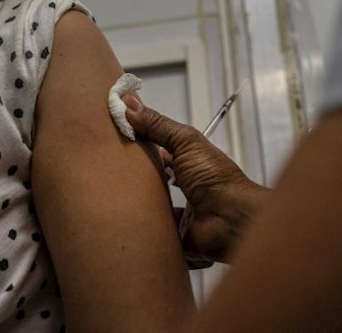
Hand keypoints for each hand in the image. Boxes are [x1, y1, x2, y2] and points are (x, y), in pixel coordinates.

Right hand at [124, 95, 269, 262]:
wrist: (231, 220)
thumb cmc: (214, 177)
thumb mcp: (185, 142)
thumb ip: (158, 125)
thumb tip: (130, 105)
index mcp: (190, 161)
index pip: (161, 150)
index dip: (141, 144)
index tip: (116, 137)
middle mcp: (187, 185)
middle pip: (156, 178)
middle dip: (137, 175)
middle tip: (110, 170)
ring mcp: (183, 212)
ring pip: (155, 206)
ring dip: (141, 203)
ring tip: (116, 196)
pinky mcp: (178, 235)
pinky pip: (158, 232)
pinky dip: (148, 228)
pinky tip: (132, 221)